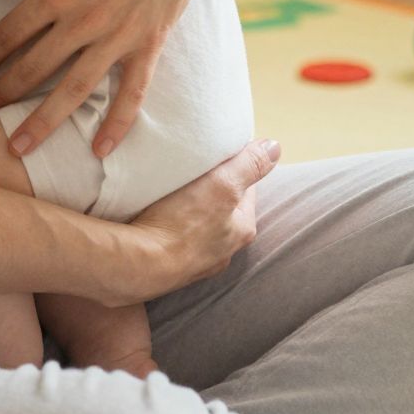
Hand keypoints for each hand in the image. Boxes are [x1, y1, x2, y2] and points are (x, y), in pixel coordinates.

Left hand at [0, 0, 226, 158]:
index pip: (11, 32)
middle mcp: (85, 19)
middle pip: (34, 68)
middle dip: (3, 93)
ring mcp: (119, 35)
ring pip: (74, 90)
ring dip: (43, 122)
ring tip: (18, 148)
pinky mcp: (150, 42)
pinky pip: (132, 92)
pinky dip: (117, 123)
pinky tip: (100, 150)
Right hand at [118, 138, 281, 303]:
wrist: (137, 265)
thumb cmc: (183, 224)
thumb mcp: (222, 184)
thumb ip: (249, 164)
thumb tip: (275, 147)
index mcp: (242, 229)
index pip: (246, 189)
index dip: (234, 167)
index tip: (218, 154)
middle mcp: (223, 251)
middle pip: (220, 209)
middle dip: (209, 190)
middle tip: (191, 170)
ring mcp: (195, 262)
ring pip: (196, 226)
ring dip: (186, 210)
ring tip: (169, 190)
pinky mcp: (168, 267)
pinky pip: (173, 239)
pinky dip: (167, 226)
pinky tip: (155, 216)